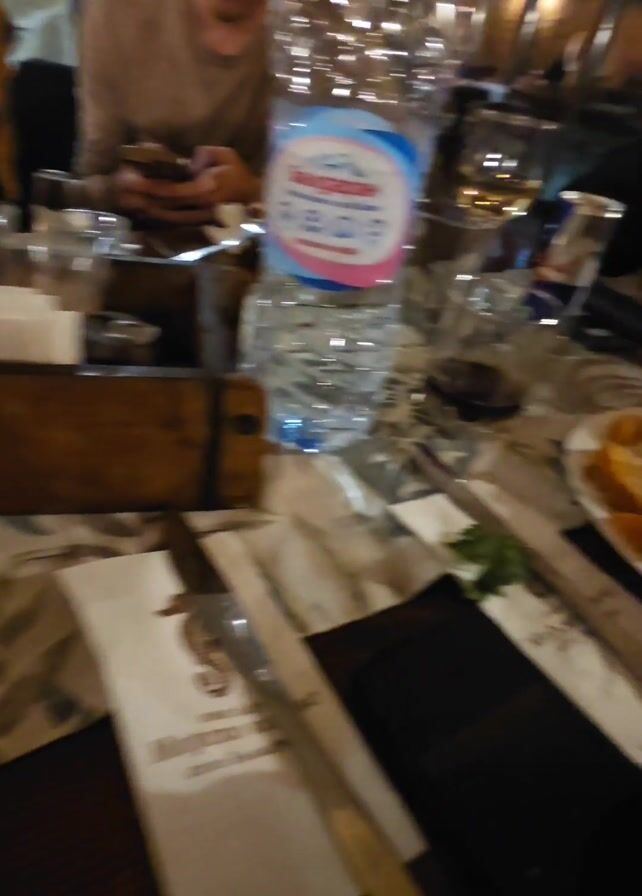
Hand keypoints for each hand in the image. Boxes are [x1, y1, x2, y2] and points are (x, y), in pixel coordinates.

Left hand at [132, 147, 260, 223]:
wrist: (255, 199)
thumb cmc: (238, 173)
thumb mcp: (224, 155)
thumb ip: (203, 157)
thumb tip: (187, 167)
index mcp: (207, 189)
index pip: (172, 190)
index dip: (150, 186)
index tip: (131, 180)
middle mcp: (201, 207)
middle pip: (165, 206)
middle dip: (141, 198)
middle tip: (121, 191)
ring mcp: (200, 220)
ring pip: (167, 219)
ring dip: (146, 211)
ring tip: (127, 202)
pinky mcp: (199, 225)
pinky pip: (175, 224)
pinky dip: (157, 219)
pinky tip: (143, 213)